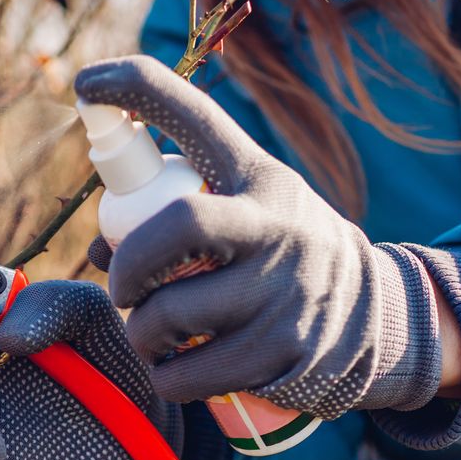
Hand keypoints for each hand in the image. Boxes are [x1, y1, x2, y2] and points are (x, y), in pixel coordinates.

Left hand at [74, 55, 446, 419]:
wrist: (375, 313)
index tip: (86, 83)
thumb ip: (172, 212)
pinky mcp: (287, 355)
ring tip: (152, 334)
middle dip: (129, 265)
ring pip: (170, 316)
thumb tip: (100, 246)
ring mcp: (286, 292)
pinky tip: (177, 366)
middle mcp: (277, 226)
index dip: (139, 92)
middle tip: (124, 288)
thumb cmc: (278, 250)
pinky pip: (190, 375)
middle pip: (177, 228)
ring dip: (141, 333)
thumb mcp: (246, 207)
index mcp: (258, 178)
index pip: (197, 118)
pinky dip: (167, 376)